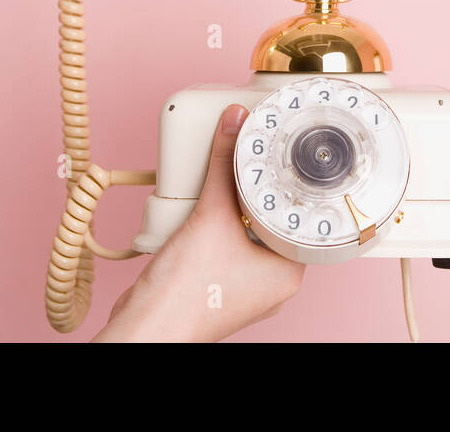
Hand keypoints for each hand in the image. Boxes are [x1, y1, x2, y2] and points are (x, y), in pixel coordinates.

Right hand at [95, 105, 305, 341]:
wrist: (146, 325)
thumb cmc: (187, 292)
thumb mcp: (211, 215)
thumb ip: (223, 165)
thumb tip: (234, 123)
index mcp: (288, 273)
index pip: (303, 219)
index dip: (293, 189)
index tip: (286, 162)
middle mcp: (271, 283)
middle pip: (273, 223)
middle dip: (259, 195)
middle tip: (256, 163)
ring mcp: (245, 288)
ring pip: (247, 234)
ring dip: (235, 210)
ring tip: (231, 182)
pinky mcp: (218, 286)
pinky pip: (226, 247)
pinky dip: (217, 227)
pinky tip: (207, 211)